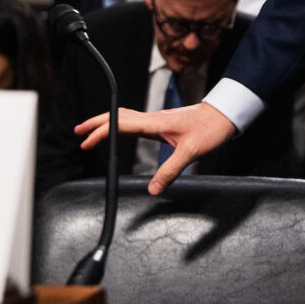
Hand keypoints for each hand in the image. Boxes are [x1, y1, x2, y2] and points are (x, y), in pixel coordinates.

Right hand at [73, 102, 236, 194]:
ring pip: (125, 117)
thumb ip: (170, 171)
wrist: (225, 114)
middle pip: (118, 116)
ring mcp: (158, 120)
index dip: (101, 131)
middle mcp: (154, 119)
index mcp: (156, 123)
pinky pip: (135, 122)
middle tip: (79, 132)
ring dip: (107, 122)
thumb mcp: (191, 152)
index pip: (121, 124)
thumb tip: (153, 189)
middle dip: (96, 123)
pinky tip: (119, 130)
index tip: (86, 141)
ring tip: (92, 131)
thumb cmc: (211, 128)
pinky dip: (121, 124)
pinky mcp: (163, 124)